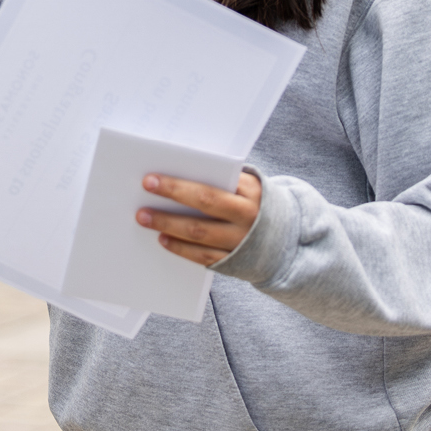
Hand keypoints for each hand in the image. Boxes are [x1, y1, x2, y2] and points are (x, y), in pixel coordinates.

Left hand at [136, 171, 261, 266]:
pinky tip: (163, 239)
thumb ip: (224, 179)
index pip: (210, 186)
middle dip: (171, 198)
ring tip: (145, 218)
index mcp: (250, 192)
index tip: (151, 179)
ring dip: (169, 224)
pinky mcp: (234, 261)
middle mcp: (247, 217)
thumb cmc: (257, 203)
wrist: (287, 239)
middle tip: (144, 193)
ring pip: (199, 233)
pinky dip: (181, 248)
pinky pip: (203, 256)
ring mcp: (241, 241)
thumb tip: (181, 168)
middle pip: (204, 205)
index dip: (178, 184)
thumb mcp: (249, 186)